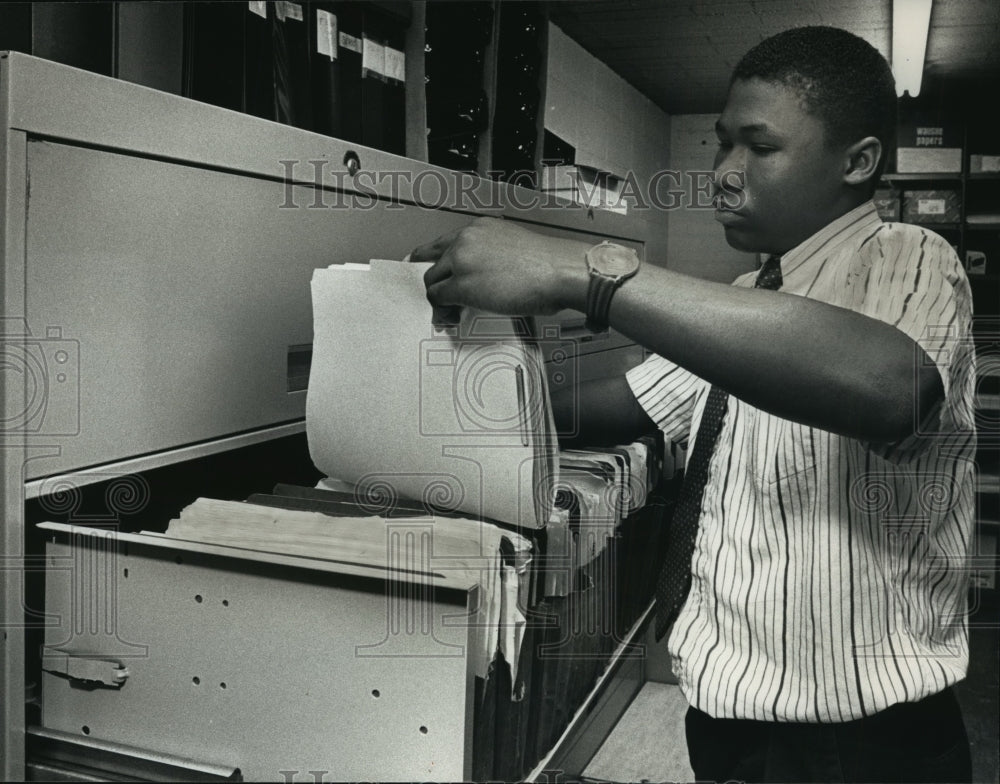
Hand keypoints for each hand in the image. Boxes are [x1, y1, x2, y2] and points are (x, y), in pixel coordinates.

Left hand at [410, 217, 589, 316]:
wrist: (557, 271)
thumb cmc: (548, 264)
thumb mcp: (513, 246)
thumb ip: (490, 254)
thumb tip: (482, 273)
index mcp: (479, 228)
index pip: (443, 242)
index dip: (433, 259)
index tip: (426, 266)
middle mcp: (466, 240)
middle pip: (433, 263)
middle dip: (436, 281)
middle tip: (440, 296)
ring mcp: (461, 261)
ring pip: (432, 282)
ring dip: (440, 297)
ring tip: (451, 309)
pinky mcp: (461, 285)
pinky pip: (439, 298)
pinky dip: (443, 309)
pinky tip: (453, 314)